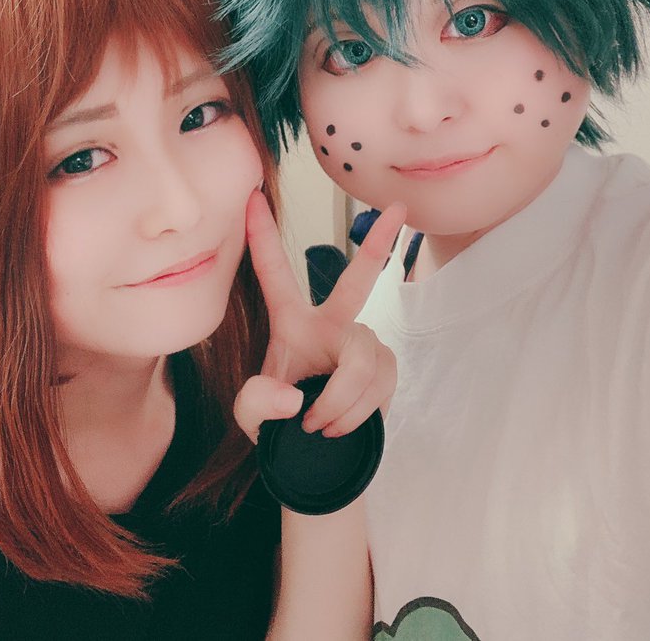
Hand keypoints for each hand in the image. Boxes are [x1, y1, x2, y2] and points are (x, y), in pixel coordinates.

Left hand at [233, 190, 406, 442]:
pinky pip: (377, 384)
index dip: (262, 236)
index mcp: (291, 322)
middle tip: (398, 209)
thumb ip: (258, 404)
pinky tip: (340, 427)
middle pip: (358, 281)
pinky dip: (355, 413)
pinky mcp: (386, 365)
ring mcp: (363, 342)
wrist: (312, 452)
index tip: (252, 197)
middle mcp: (330, 323)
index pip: (274, 273)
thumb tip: (296, 399)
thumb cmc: (278, 422)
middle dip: (377, 244)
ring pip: (360, 364)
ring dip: (338, 403)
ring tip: (318, 426)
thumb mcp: (251, 417)